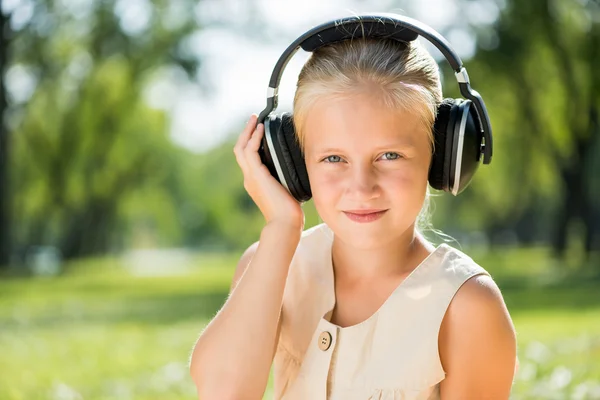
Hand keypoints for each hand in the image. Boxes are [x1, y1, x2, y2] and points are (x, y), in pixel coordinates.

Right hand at [233, 114, 304, 230]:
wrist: (285, 223)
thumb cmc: (289, 212)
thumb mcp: (288, 190)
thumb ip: (287, 178)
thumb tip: (299, 167)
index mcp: (255, 182)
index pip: (248, 158)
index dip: (251, 142)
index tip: (258, 130)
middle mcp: (249, 178)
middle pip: (241, 150)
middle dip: (246, 133)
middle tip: (254, 120)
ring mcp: (251, 177)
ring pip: (242, 148)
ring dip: (248, 132)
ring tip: (255, 119)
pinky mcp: (256, 176)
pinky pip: (251, 152)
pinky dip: (255, 139)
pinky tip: (261, 130)